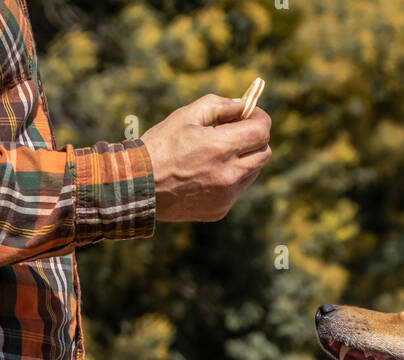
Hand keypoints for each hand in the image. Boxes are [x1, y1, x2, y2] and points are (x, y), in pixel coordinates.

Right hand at [140, 94, 271, 222]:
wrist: (139, 186)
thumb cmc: (160, 145)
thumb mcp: (186, 116)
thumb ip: (219, 106)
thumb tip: (242, 105)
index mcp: (220, 147)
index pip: (262, 131)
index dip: (260, 118)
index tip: (250, 113)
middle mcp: (229, 174)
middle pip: (264, 153)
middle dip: (255, 138)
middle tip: (237, 130)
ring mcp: (226, 196)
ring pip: (253, 172)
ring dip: (244, 158)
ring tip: (217, 152)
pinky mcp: (220, 210)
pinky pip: (237, 189)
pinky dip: (230, 177)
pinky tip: (207, 172)